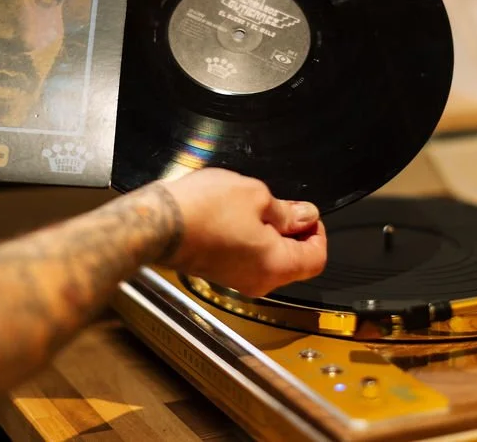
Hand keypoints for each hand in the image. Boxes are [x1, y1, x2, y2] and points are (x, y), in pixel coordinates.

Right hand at [159, 168, 326, 296]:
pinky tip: (237, 216)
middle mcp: (259, 280)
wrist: (158, 223)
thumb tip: (305, 216)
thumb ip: (287, 210)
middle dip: (295, 232)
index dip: (318, 232)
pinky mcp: (220, 272)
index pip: (317, 259)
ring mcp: (237, 279)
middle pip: (295, 262)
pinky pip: (248, 259)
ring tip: (255, 206)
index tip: (308, 214)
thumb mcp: (256, 196)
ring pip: (270, 260)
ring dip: (271, 234)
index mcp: (276, 265)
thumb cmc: (201, 212)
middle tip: (284, 206)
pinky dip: (251, 239)